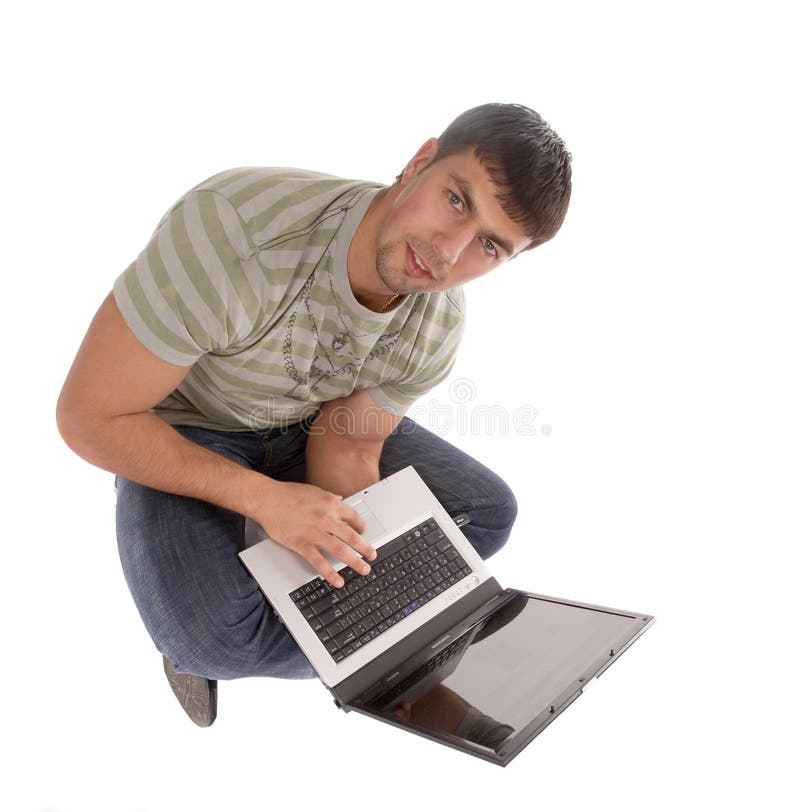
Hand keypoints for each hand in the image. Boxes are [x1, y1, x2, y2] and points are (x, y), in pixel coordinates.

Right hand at [256, 481, 376, 587]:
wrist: (267, 499)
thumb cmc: (287, 494)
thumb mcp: (314, 490)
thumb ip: (329, 497)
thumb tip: (340, 499)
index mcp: (331, 504)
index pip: (354, 517)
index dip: (361, 526)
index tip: (364, 533)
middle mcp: (326, 518)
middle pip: (352, 537)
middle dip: (365, 548)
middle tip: (372, 556)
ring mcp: (315, 533)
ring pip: (340, 551)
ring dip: (355, 562)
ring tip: (363, 570)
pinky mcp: (302, 544)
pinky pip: (319, 562)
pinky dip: (330, 573)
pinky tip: (338, 581)